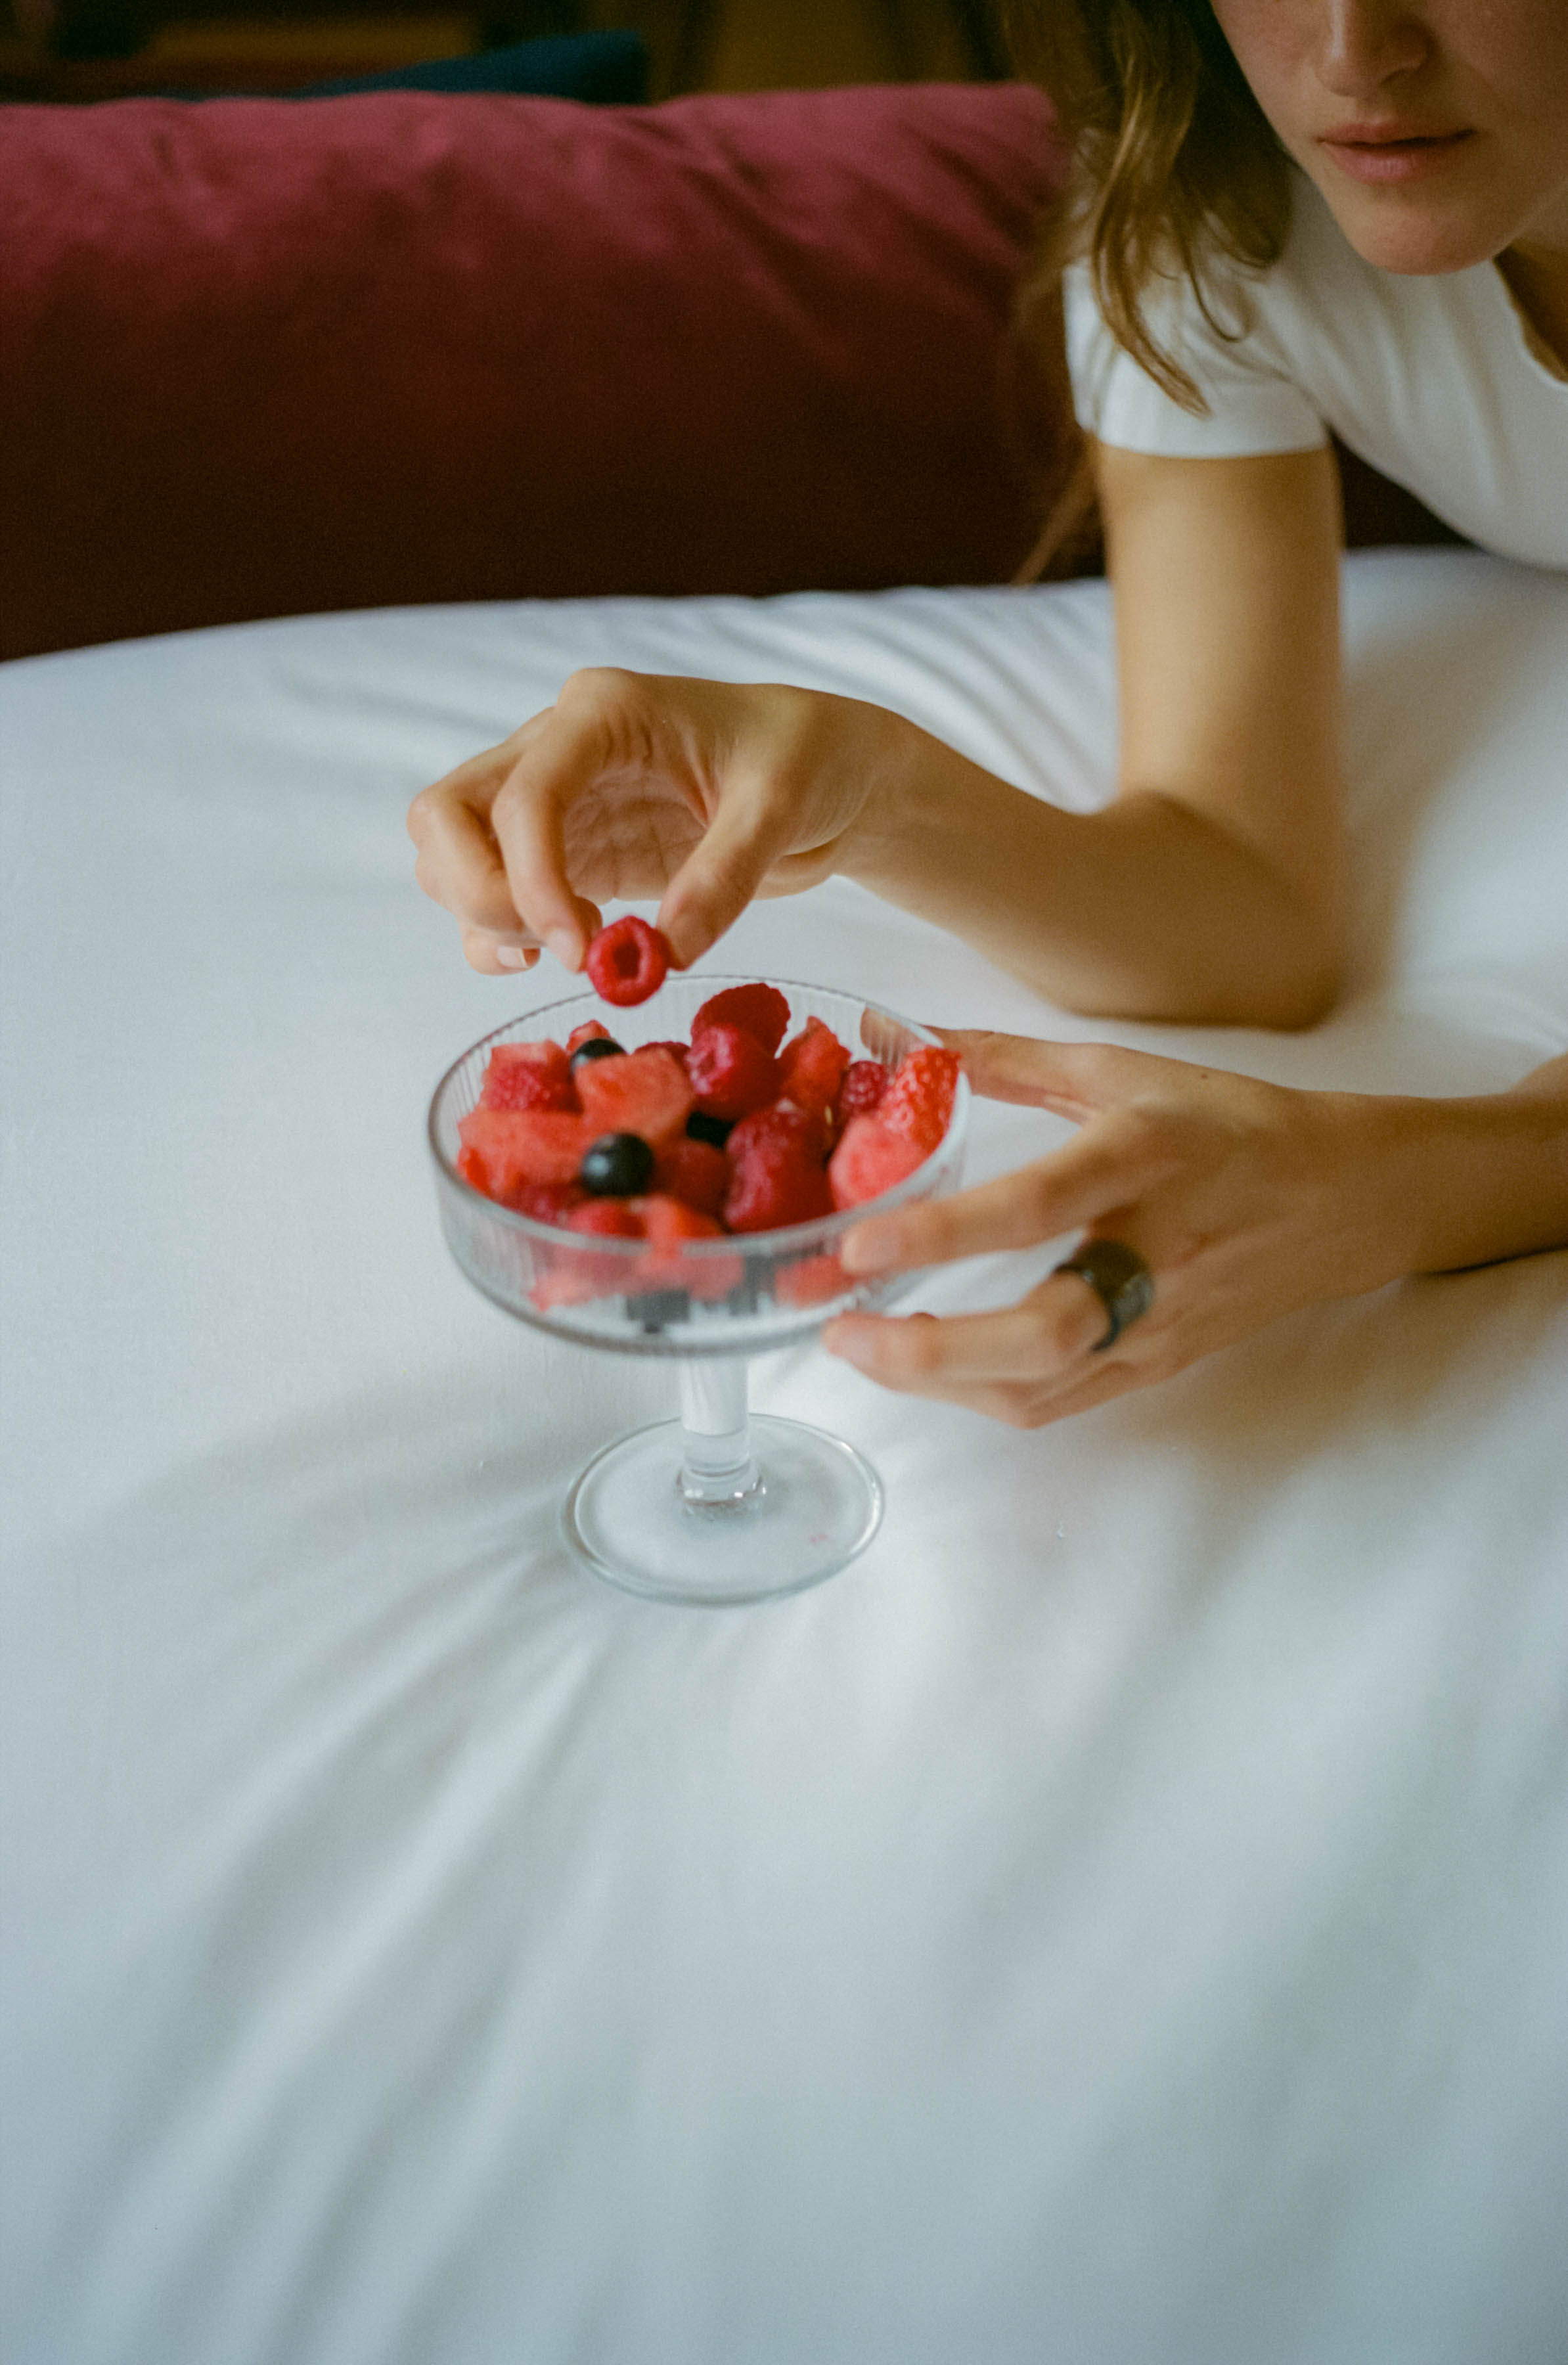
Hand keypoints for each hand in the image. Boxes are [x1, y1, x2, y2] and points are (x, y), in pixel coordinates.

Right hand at [406, 670, 900, 974]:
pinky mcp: (562, 851)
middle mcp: (555, 749)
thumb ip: (723, 876)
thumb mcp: (779, 808)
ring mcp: (551, 801)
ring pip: (449, 856)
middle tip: (564, 949)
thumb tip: (663, 952)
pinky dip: (500, 936)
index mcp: (602, 712)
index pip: (523, 794)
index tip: (582, 950)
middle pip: (445, 816)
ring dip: (486, 918)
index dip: (532, 879)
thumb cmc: (804, 760)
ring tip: (578, 951)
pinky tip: (566, 954)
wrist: (823, 773)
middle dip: (481, 894)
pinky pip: (487, 894)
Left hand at [824, 1031, 1411, 1427]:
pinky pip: (1056, 1401)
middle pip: (1044, 1332)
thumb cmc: (1229, 1127)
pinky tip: (925, 1368)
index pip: (1038, 1205)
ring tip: (860, 1345)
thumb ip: (1003, 1060)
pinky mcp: (1157, 1364)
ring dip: (939, 1381)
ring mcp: (1160, 1322)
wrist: (1347, 1200)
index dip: (945, 1232)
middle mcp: (1156, 1251)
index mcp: (1146, 1159)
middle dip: (932, 1349)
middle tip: (844, 1325)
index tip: (860, 1243)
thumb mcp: (1123, 1072)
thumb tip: (891, 1031)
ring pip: (1043, 1385)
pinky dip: (979, 1395)